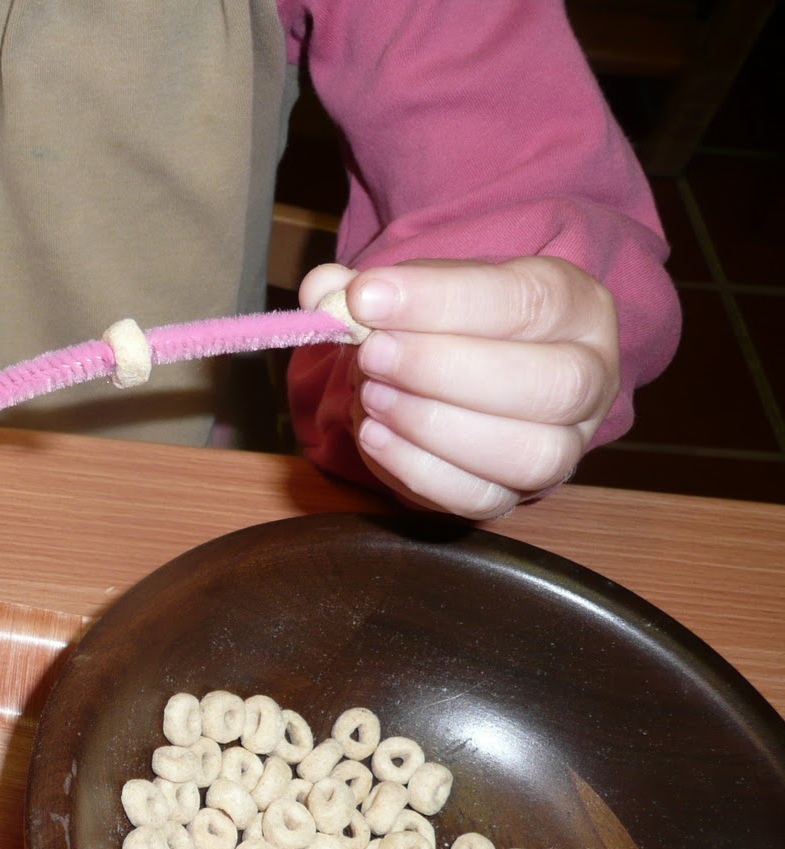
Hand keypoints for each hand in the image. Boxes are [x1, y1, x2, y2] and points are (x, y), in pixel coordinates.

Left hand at [300, 257, 619, 519]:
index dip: (442, 300)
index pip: (527, 300)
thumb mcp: (420, 287)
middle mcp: (589, 378)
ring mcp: (563, 446)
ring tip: (372, 396)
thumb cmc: (449, 322)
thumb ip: (368, 285)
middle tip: (371, 353)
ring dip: (434, 425)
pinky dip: (420, 471)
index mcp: (576, 306)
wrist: (465, 370)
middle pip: (550, 384)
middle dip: (443, 369)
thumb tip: (323, 289)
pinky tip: (376, 436)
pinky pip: (481, 499)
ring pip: (528, 453)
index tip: (367, 296)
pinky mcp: (517, 494)